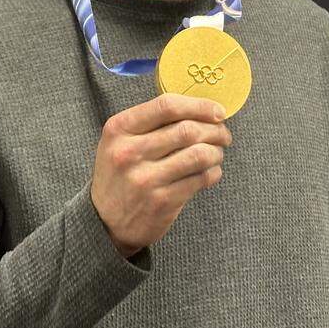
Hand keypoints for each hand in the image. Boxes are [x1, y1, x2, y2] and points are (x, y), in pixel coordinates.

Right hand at [90, 93, 231, 257]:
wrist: (105, 221)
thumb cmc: (120, 174)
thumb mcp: (120, 141)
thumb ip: (151, 122)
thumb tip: (200, 109)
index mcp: (119, 129)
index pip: (166, 106)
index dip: (199, 106)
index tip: (217, 111)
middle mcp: (130, 152)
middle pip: (187, 130)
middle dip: (215, 130)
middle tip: (223, 134)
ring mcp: (146, 179)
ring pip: (198, 154)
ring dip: (216, 151)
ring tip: (217, 153)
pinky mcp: (162, 201)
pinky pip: (200, 179)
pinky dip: (213, 172)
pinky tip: (211, 171)